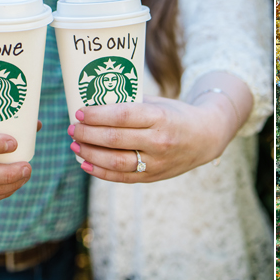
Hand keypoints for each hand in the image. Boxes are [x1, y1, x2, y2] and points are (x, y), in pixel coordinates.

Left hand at [69, 95, 233, 182]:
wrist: (207, 137)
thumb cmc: (178, 115)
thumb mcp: (161, 103)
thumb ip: (133, 104)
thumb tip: (97, 102)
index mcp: (161, 117)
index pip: (122, 116)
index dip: (97, 115)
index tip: (80, 112)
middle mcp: (159, 141)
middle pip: (115, 139)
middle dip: (88, 134)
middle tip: (73, 128)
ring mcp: (157, 162)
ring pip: (115, 161)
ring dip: (90, 153)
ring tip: (75, 146)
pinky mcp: (153, 176)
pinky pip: (122, 177)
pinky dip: (100, 171)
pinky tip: (85, 163)